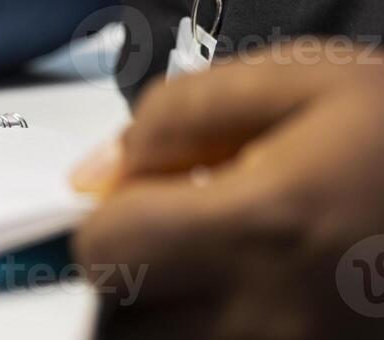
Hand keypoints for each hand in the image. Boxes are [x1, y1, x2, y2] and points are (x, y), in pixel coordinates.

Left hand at [71, 42, 383, 338]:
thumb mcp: (301, 80)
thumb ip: (180, 114)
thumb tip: (94, 173)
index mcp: (263, 227)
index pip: (105, 249)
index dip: (110, 213)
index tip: (149, 192)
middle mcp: (273, 315)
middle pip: (126, 320)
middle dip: (133, 272)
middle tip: (182, 232)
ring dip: (166, 311)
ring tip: (217, 264)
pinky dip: (213, 330)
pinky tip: (250, 294)